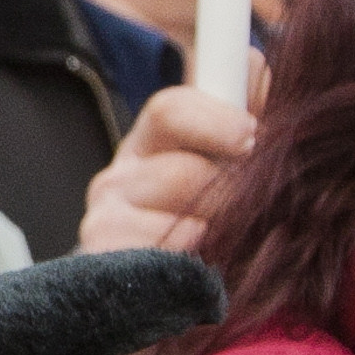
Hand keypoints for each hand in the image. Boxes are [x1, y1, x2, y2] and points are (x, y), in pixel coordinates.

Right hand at [78, 76, 261, 257]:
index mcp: (152, 141)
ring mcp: (104, 216)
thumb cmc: (203, 221)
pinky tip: (197, 267)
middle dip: (227, 193)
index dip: (215, 120)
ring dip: (214, 232)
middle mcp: (120, 175)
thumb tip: (251, 61)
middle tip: (245, 207)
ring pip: (178, 216)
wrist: (164, 294)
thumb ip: (244, 110)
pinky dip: (189, 263)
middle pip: (181, 171)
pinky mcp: (102, 257)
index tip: (251, 135)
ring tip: (225, 244)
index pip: (171, 109)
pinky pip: (159, 254)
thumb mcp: (227, 162)